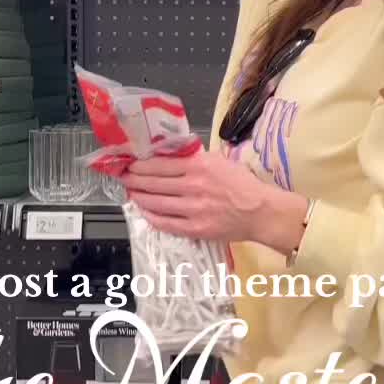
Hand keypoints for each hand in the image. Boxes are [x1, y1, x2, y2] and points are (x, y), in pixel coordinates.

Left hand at [122, 148, 307, 253]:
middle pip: (153, 182)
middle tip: (123, 177)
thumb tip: (170, 155)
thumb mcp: (219, 161)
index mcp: (199, 166)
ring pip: (156, 203)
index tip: (130, 164)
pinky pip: (165, 223)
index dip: (140, 164)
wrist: (261, 211)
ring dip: (139, 197)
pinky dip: (151, 216)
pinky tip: (144, 211)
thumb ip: (194, 158)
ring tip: (131, 193)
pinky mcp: (195, 228)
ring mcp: (193, 209)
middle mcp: (193, 186)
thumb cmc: (243, 184)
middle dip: (134, 180)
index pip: (159, 164)